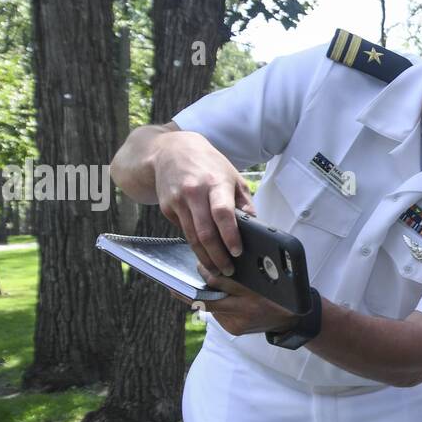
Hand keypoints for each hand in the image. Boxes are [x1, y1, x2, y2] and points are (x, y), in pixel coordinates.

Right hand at [153, 130, 256, 274]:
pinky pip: (183, 231)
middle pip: (205, 232)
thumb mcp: (232, 176)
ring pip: (192, 237)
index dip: (230, 235)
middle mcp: (193, 191)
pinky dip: (194, 244)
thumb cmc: (207, 165)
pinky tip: (203, 252)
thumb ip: (244, 202)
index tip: (237, 252)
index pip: (222, 213)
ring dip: (205, 257)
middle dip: (217, 256)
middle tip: (228, 270)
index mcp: (215, 182)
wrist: (170, 150)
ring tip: (217, 269)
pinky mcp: (166, 207)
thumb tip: (255, 227)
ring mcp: (177, 200)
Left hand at [194, 262, 298, 335]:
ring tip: (192, 286)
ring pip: (211, 307)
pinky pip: (217, 314)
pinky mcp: (233, 329)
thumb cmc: (276, 295)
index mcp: (252, 296)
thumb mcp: (264, 280)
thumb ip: (241, 273)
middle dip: (190, 292)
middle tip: (175, 283)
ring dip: (203, 297)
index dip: (206, 273)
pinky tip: (211, 297)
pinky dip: (213, 305)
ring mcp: (237, 324)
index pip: (219, 283)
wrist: (288, 320)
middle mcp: (243, 312)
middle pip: (207, 301)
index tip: (198, 265)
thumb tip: (214, 265)